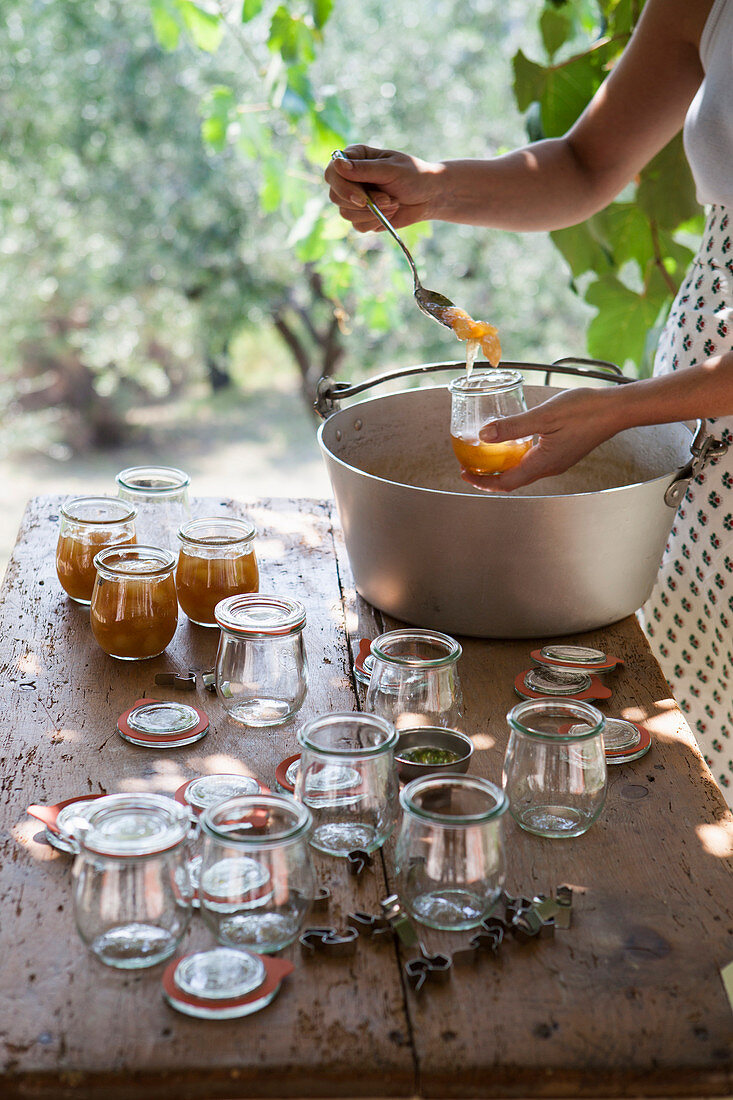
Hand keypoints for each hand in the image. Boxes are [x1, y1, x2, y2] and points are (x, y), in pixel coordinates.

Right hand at [324, 145, 442, 231]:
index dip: (342, 187)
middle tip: (387, 199)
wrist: (429, 195)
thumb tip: (337, 165)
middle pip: (335, 196)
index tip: (361, 199)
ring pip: (346, 214)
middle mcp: (350, 178)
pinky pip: (358, 226)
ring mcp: (353, 199)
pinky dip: (376, 222)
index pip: (333, 172)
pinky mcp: (361, 217)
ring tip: (393, 202)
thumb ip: (365, 169)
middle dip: (362, 203)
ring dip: (372, 213)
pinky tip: (391, 212)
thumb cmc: (413, 175)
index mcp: (354, 158)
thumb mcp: (391, 169)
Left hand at [460, 387, 623, 491]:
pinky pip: (534, 462)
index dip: (482, 481)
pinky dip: (517, 458)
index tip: (464, 473)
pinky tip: (512, 444)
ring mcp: (558, 462)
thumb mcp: (544, 416)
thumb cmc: (585, 410)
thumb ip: (513, 426)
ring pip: (523, 472)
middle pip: (513, 481)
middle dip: (488, 477)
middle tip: (469, 466)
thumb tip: (483, 436)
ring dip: (502, 468)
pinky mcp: (564, 453)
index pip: (506, 483)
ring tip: (486, 457)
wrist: (617, 409)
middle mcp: (550, 468)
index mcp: (543, 463)